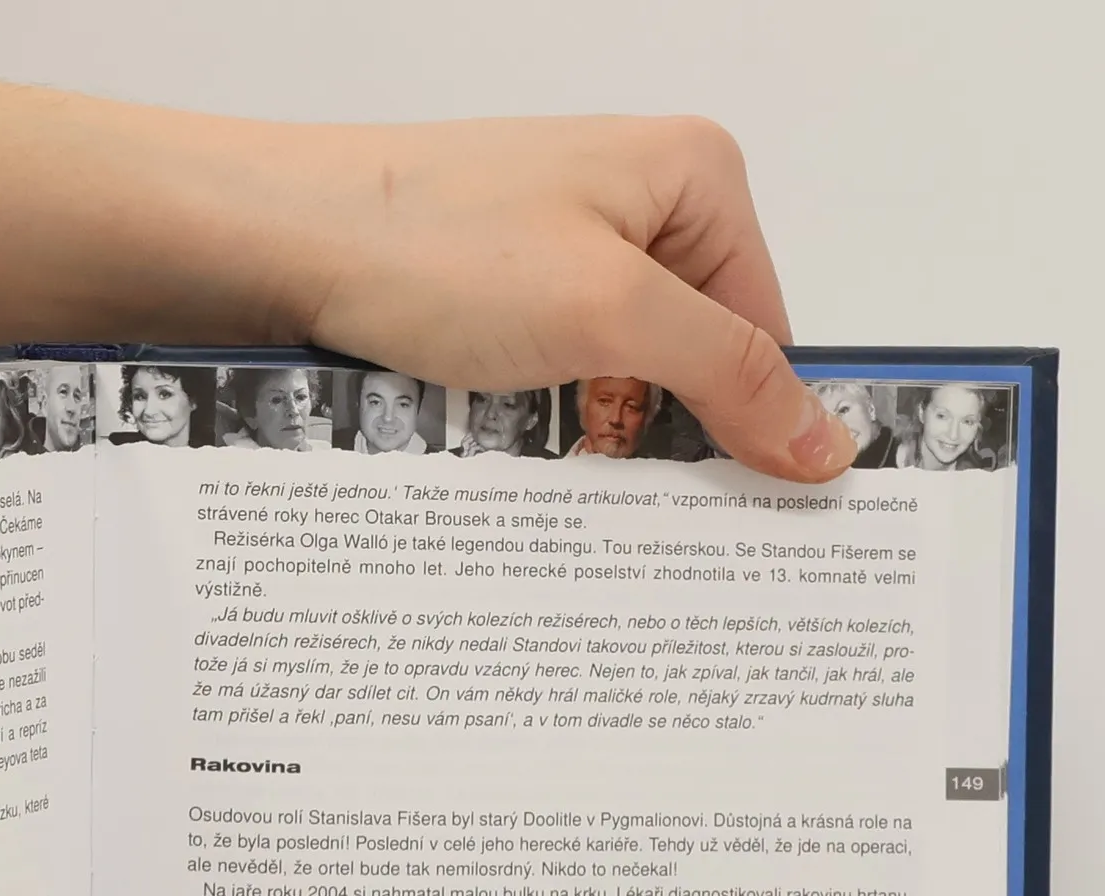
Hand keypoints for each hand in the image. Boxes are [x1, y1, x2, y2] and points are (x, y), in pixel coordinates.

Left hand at [255, 114, 857, 482]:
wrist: (282, 240)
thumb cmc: (434, 246)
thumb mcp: (610, 316)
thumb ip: (726, 376)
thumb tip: (822, 440)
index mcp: (694, 177)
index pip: (764, 329)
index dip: (750, 421)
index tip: (735, 508)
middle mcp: (635, 201)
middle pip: (692, 354)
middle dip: (660, 427)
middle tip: (625, 491)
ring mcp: (560, 245)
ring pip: (616, 371)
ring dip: (593, 429)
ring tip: (553, 459)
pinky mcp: (497, 288)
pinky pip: (552, 370)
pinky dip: (540, 417)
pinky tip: (513, 446)